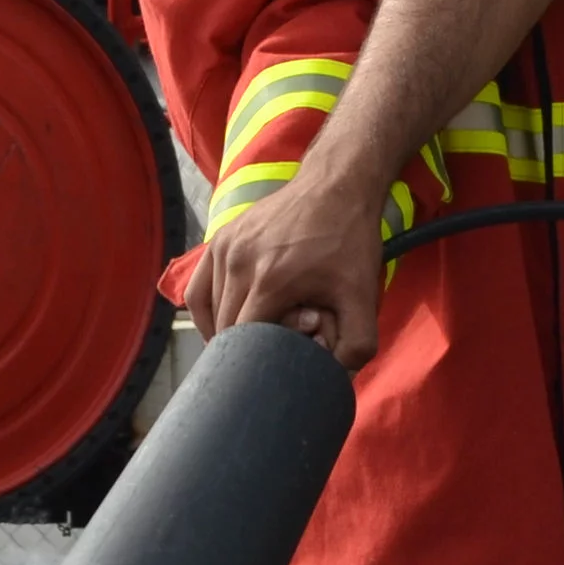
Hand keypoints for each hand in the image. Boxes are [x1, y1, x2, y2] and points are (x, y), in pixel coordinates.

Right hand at [189, 168, 386, 368]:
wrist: (336, 185)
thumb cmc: (349, 242)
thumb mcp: (364, 297)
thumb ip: (357, 347)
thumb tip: (332, 379)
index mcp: (269, 281)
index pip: (245, 343)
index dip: (265, 358)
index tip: (289, 352)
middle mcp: (237, 263)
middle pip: (225, 330)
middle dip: (249, 346)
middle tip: (280, 340)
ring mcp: (224, 248)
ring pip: (208, 312)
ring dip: (227, 332)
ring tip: (255, 338)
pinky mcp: (219, 239)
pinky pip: (198, 289)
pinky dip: (208, 313)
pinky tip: (224, 326)